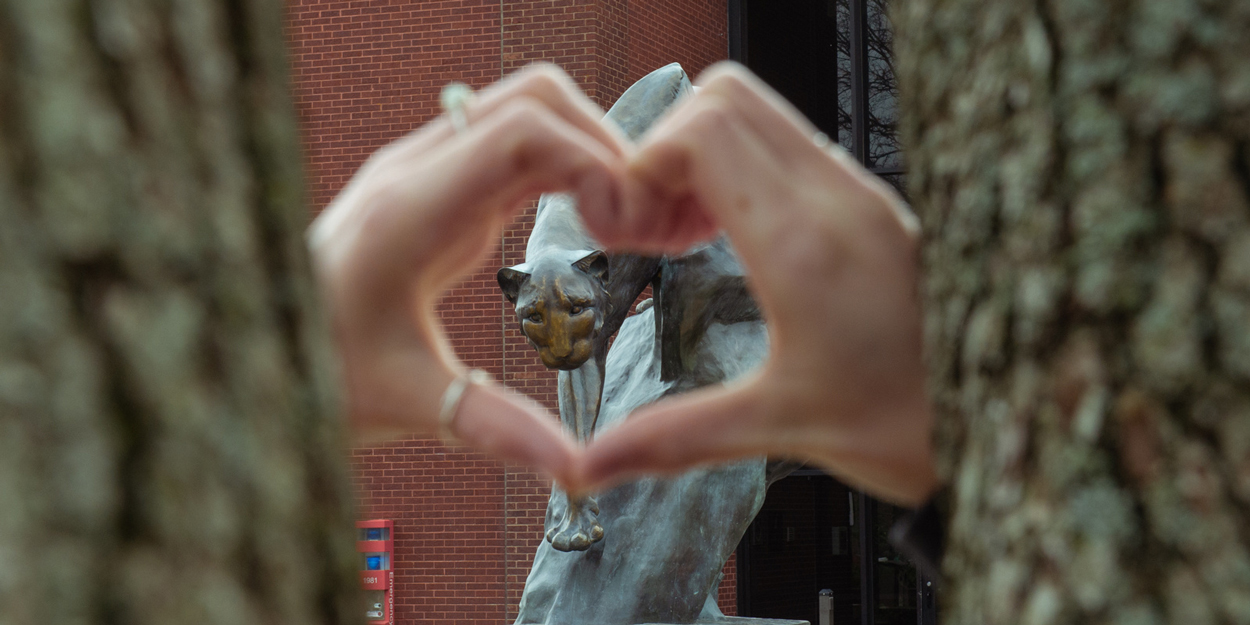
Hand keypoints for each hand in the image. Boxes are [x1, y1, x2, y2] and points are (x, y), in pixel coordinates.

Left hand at [308, 65, 627, 485]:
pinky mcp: (438, 188)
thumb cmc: (314, 372)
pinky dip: (565, 167)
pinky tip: (589, 222)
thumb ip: (494, 428)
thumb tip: (578, 470)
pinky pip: (516, 146)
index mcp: (411, 210)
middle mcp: (418, 171)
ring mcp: (427, 172)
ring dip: (589, 151)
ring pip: (530, 112)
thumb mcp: (407, 404)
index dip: (595, 163)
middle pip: (535, 100)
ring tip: (625, 223)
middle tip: (641, 223)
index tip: (627, 229)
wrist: (247, 346)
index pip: (524, 132)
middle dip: (605, 146)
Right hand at [573, 62, 937, 505]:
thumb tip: (593, 468)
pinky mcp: (875, 204)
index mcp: (805, 244)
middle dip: (667, 147)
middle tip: (655, 221)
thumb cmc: (917, 426)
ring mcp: (863, 193)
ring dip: (707, 154)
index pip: (701, 131)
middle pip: (725, 97)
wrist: (1016, 422)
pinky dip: (746, 170)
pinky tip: (739, 238)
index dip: (644, 164)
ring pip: (761, 113)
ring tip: (692, 232)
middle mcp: (838, 199)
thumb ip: (675, 438)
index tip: (629, 224)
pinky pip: (793, 147)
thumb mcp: (783, 427)